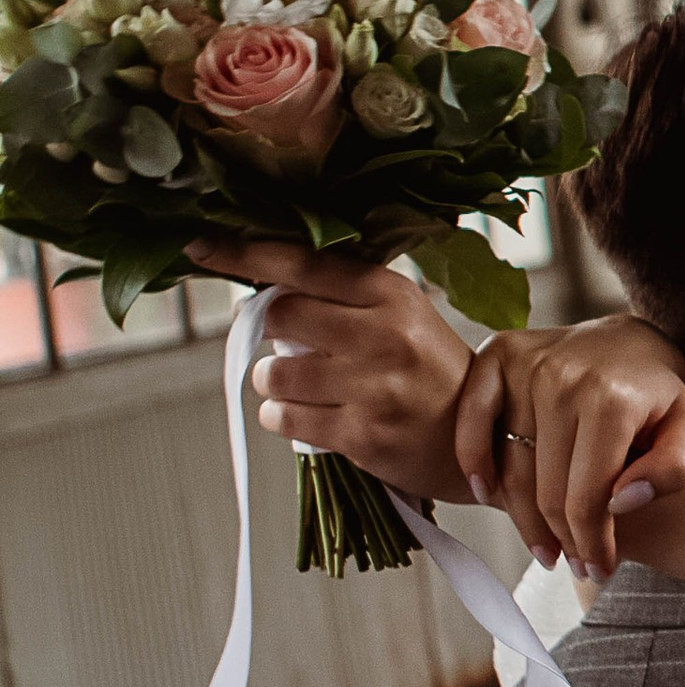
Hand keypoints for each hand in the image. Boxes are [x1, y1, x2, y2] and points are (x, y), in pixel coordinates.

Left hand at [191, 236, 469, 502]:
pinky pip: (283, 418)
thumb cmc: (428, 369)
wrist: (480, 437)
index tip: (201, 248)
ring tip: (303, 385)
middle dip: (269, 329)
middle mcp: (383, 335)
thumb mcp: (401, 314)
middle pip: (280, 315)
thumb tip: (261, 283)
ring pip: (272, 373)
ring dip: (273, 380)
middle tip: (288, 341)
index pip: (304, 264)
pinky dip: (281, 416)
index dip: (246, 254)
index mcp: (390, 294)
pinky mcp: (360, 434)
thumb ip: (341, 295)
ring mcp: (372, 387)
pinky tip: (308, 414)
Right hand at [453, 314, 684, 579]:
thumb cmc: (658, 396)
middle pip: (547, 491)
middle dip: (565, 541)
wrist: (628, 340)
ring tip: (547, 550)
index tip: (599, 569)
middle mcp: (564, 380)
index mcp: (612, 401)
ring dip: (524, 520)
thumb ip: (673, 470)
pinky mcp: (497, 356)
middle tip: (577, 566)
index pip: (588, 498)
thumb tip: (621, 504)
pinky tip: (488, 495)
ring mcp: (527, 366)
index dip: (592, 544)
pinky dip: (473, 461)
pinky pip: (472, 420)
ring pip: (511, 468)